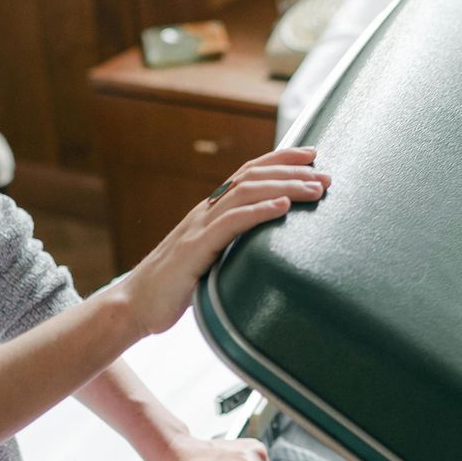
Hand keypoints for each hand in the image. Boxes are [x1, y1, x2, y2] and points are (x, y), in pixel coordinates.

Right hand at [116, 147, 329, 337]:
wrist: (135, 305)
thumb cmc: (174, 286)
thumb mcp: (209, 258)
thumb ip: (231, 246)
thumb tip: (264, 246)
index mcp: (209, 212)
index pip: (247, 173)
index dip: (279, 159)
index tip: (311, 155)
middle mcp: (205, 212)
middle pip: (252, 178)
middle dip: (292, 172)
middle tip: (326, 176)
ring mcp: (199, 228)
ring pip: (246, 194)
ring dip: (284, 188)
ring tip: (314, 189)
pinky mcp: (195, 250)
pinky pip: (231, 224)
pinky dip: (259, 212)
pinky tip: (283, 207)